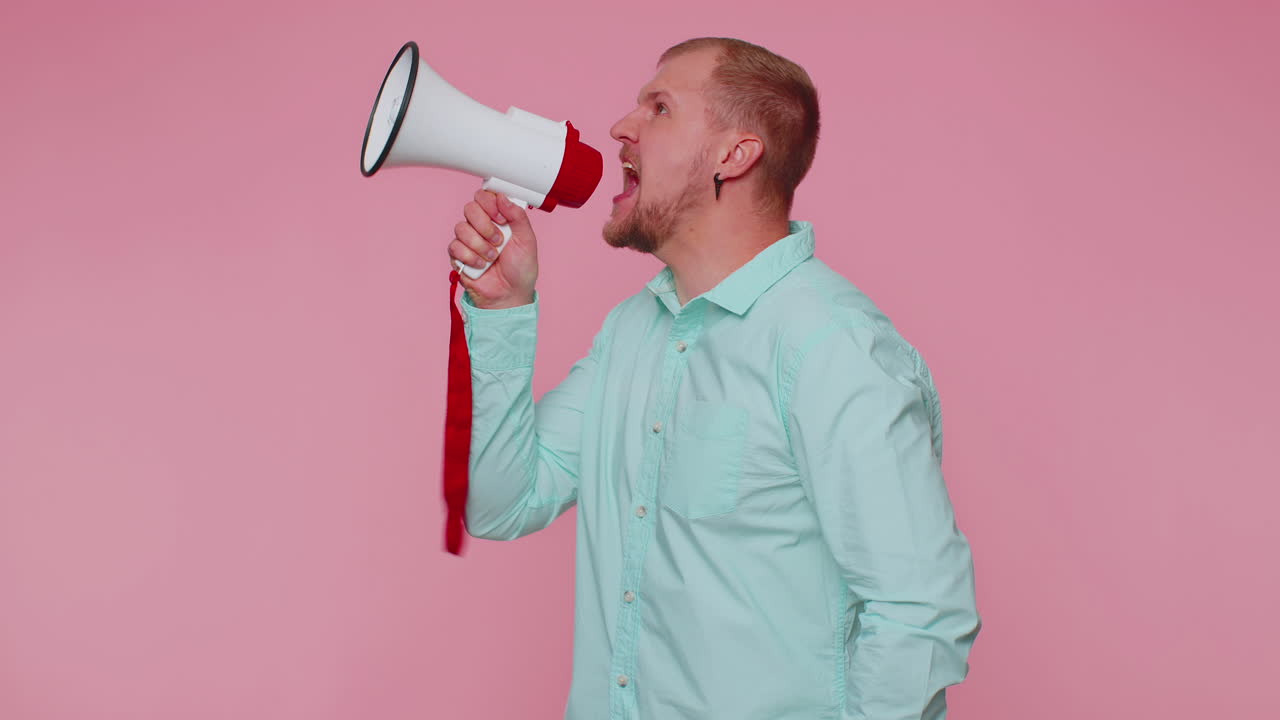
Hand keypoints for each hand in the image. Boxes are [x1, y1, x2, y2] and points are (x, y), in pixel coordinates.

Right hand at [448, 190, 537, 308]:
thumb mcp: (527, 240)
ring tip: (492, 257)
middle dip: (485, 226)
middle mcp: (481, 225)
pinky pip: (455, 247)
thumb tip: (503, 197)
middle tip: (499, 241)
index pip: (484, 196)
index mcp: (498, 218)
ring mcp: (468, 240)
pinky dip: (470, 257)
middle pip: (470, 208)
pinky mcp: (458, 255)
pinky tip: (481, 266)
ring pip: (461, 228)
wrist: (510, 294)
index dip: (490, 204)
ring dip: (480, 245)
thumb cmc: (520, 269)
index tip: (502, 218)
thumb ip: (518, 216)